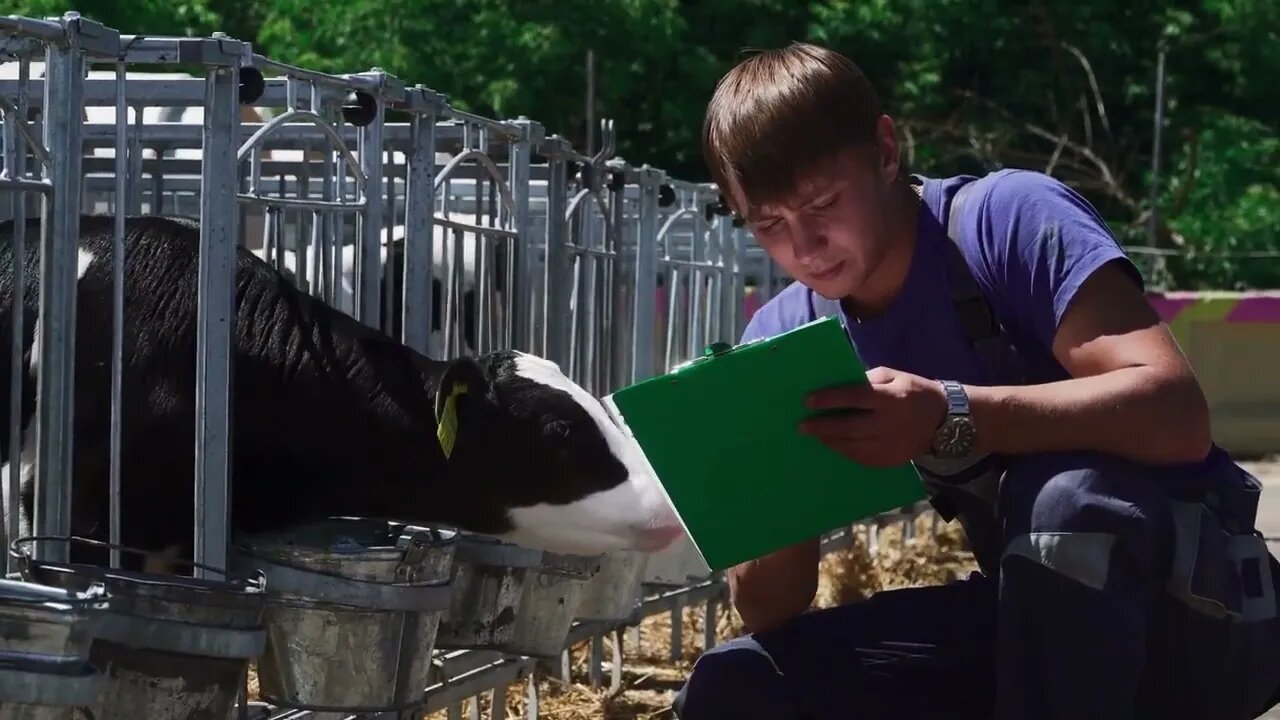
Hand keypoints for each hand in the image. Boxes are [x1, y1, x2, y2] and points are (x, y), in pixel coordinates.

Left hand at [798, 366, 948, 466]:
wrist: (946, 420)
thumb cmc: (915, 392)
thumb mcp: (894, 376)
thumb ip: (867, 380)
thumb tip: (838, 387)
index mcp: (890, 398)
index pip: (853, 398)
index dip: (829, 399)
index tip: (807, 401)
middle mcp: (889, 424)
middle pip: (849, 427)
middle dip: (822, 426)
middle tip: (803, 426)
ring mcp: (891, 445)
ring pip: (853, 446)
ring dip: (831, 441)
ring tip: (817, 435)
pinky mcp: (892, 460)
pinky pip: (863, 458)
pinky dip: (846, 451)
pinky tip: (835, 444)